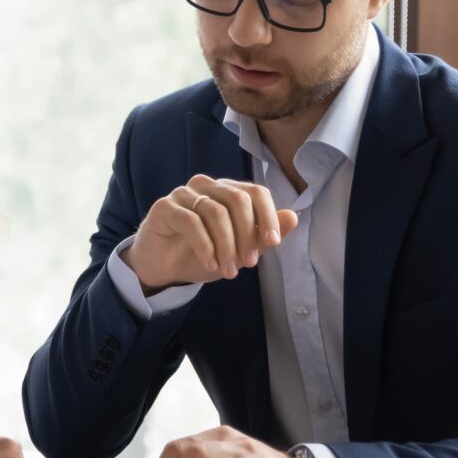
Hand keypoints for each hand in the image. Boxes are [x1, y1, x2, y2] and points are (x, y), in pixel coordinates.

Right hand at [122, 175, 297, 294]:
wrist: (164, 269)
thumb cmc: (202, 255)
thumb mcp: (238, 251)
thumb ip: (262, 235)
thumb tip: (293, 217)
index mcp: (227, 192)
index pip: (255, 192)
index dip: (268, 215)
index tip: (273, 242)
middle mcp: (207, 186)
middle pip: (237, 199)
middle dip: (247, 234)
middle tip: (249, 263)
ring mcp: (184, 194)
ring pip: (215, 212)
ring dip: (227, 245)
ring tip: (229, 271)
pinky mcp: (164, 207)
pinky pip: (191, 222)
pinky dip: (206, 246)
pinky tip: (210, 264)